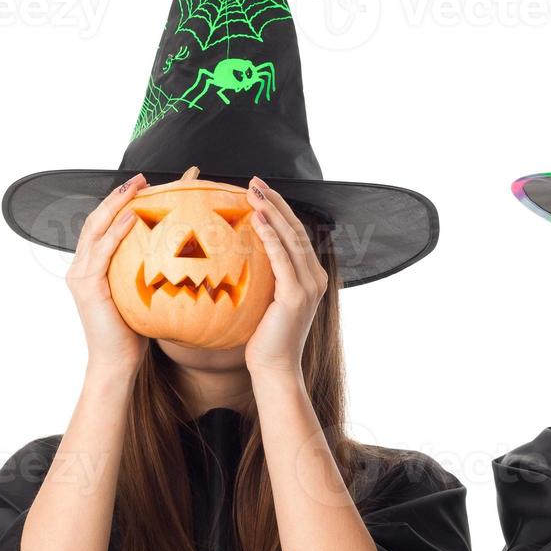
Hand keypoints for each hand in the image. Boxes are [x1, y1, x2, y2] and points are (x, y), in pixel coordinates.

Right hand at [67, 172, 147, 376]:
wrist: (118, 363)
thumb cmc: (134, 333)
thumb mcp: (142, 294)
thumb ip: (149, 271)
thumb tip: (180, 254)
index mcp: (93, 267)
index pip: (106, 226)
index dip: (121, 203)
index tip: (144, 186)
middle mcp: (82, 266)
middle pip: (97, 220)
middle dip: (117, 196)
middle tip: (140, 178)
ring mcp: (81, 275)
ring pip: (95, 229)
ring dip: (116, 205)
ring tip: (137, 187)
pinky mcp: (87, 286)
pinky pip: (102, 252)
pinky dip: (116, 232)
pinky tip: (132, 218)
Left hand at [244, 177, 327, 379]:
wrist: (275, 368)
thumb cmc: (264, 339)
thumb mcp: (264, 302)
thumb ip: (262, 279)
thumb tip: (235, 258)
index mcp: (310, 277)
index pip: (295, 235)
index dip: (280, 210)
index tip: (260, 191)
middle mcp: (315, 278)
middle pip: (296, 230)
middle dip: (276, 202)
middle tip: (255, 181)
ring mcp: (309, 286)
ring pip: (291, 238)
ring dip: (273, 211)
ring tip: (255, 191)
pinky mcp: (297, 295)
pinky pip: (283, 258)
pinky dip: (271, 235)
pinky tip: (257, 219)